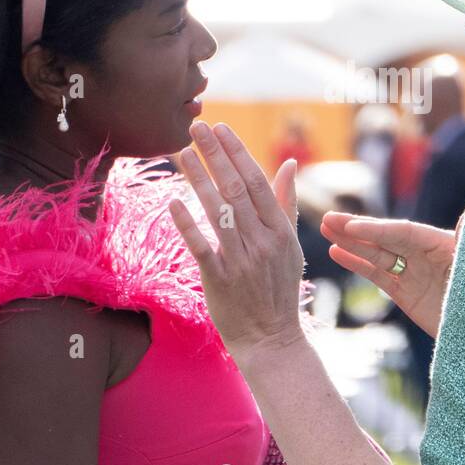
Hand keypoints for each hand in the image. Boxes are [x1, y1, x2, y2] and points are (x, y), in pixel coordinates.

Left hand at [168, 121, 305, 360]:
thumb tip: (289, 163)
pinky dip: (187, 224)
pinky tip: (173, 201)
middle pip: (236, 189)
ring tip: (181, 153)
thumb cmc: (278, 287)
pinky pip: (201, 246)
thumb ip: (286, 202)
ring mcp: (241, 261)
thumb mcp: (291, 244)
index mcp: (281, 230)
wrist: (271, 337)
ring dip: (198, 179)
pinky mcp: (219, 279)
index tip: (222, 128)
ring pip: (217, 212)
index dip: (239, 153)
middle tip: (196, 127)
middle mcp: (262, 242)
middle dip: (215, 155)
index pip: (258, 182)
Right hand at [319, 213, 454, 337]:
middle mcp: (427, 255)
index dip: (378, 229)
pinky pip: (379, 276)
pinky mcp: (408, 294)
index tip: (352, 226)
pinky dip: (358, 264)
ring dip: (351, 242)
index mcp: (444, 244)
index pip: (405, 233)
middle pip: (387, 238)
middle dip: (357, 229)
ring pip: (378, 254)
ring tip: (326, 230)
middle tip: (328, 218)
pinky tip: (337, 253)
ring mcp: (416, 274)